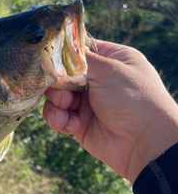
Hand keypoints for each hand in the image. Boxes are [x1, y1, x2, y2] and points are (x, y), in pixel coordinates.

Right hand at [43, 40, 177, 183]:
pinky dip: (59, 120)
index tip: (50, 61)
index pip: (79, 51)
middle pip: (62, 75)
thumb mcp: (108, 70)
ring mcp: (87, 103)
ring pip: (57, 97)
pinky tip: (69, 125)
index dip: (63, 56)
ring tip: (65, 110)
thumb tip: (57, 55)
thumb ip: (79, 61)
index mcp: (110, 60)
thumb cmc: (133, 99)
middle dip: (57, 84)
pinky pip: (59, 117)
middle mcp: (98, 80)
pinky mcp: (80, 124)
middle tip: (63, 94)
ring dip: (56, 104)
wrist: (143, 141)